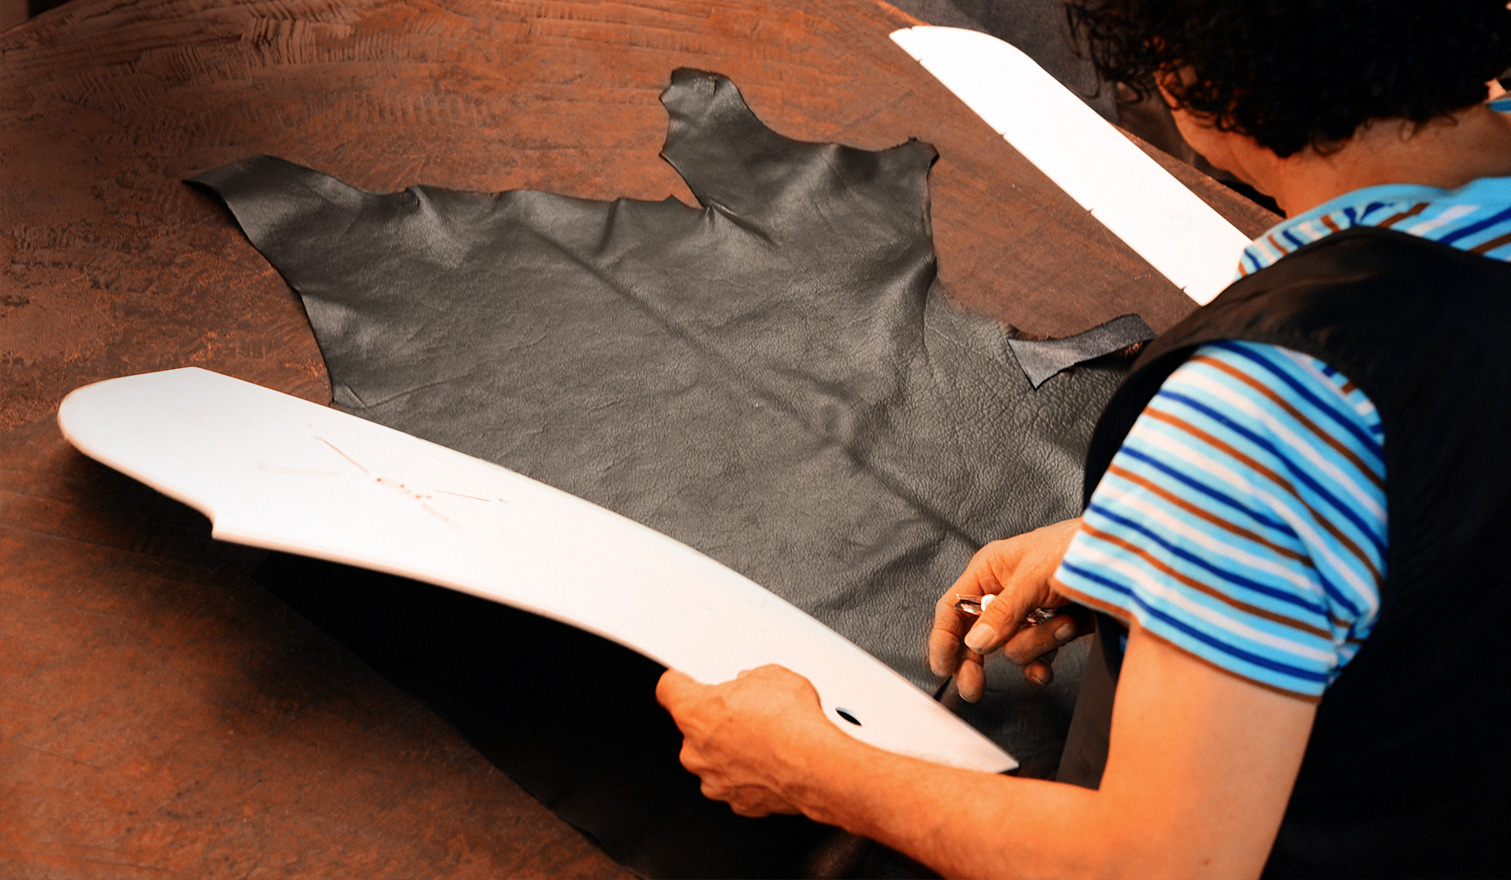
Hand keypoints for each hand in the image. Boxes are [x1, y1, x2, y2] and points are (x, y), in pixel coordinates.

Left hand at [656, 665, 844, 816]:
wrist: (817, 767)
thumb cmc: (792, 724)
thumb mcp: (773, 676)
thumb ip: (750, 680)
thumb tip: (755, 684)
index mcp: (695, 711)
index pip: (669, 689)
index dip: (680, 682)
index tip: (684, 682)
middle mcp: (695, 750)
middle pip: (695, 727)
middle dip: (718, 719)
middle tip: (748, 711)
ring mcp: (714, 779)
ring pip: (714, 758)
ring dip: (733, 749)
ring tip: (766, 739)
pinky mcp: (736, 802)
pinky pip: (736, 782)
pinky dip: (750, 774)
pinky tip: (772, 761)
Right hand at [929, 517, 1086, 699]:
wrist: (1129, 558)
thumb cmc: (1079, 548)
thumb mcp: (1034, 577)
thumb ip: (1004, 611)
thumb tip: (976, 642)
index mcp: (991, 570)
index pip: (953, 608)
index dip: (944, 638)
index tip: (943, 667)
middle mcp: (1006, 592)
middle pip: (976, 636)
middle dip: (977, 662)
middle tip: (973, 688)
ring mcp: (1029, 614)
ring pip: (1013, 648)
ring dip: (1039, 642)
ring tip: (1064, 622)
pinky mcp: (1053, 630)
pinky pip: (1036, 659)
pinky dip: (1045, 662)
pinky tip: (1052, 665)